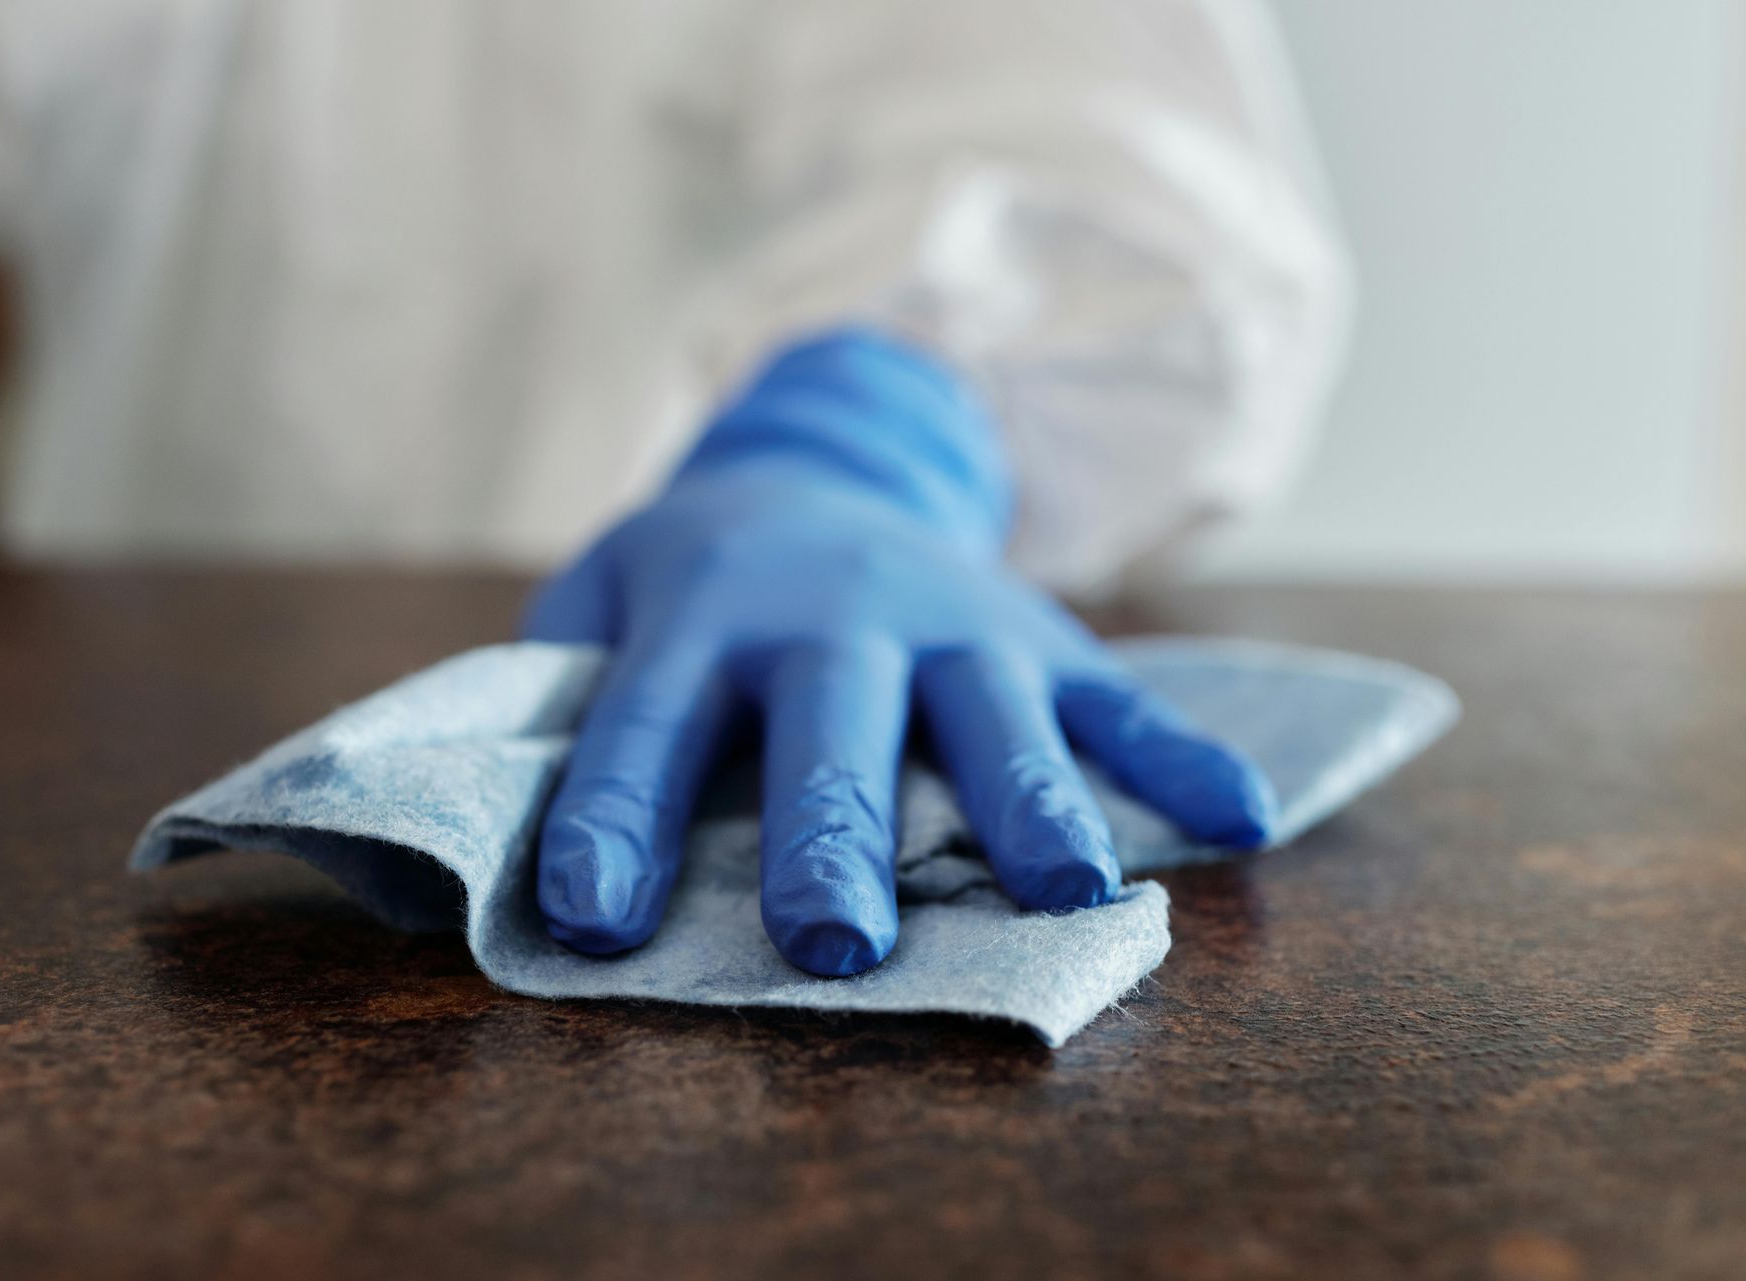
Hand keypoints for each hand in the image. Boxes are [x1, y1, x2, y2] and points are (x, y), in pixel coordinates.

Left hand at [523, 330, 1275, 975]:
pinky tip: (1246, 817)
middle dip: (834, 836)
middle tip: (835, 942)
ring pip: (993, 716)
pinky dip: (1182, 755)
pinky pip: (1122, 695)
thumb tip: (501, 814)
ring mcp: (951, 619)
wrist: (816, 463)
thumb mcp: (598, 601)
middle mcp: (832, 612)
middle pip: (832, 729)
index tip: (591, 914)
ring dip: (1029, 804)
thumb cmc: (690, 579)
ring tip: (1069, 893)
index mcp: (701, 612)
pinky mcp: (1038, 634)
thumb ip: (552, 690)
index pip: (644, 722)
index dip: (613, 815)